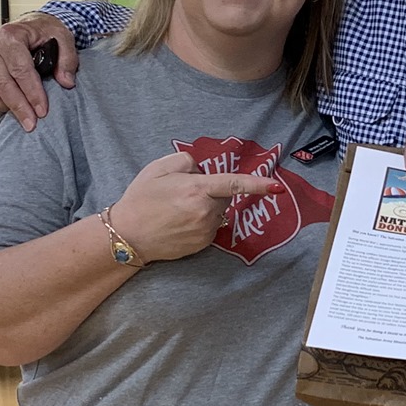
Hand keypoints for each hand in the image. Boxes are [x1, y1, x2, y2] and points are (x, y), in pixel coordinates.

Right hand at [0, 13, 76, 129]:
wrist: (31, 25)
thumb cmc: (43, 30)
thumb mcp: (62, 36)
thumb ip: (67, 59)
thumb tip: (66, 82)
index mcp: (11, 36)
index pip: (20, 70)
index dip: (32, 93)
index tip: (42, 110)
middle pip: (2, 83)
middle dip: (18, 106)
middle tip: (32, 123)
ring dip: (5, 107)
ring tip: (24, 117)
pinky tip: (12, 108)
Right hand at [107, 152, 276, 262]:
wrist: (127, 235)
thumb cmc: (141, 199)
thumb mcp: (158, 168)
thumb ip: (186, 161)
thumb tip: (203, 170)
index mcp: (196, 189)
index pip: (234, 184)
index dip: (258, 184)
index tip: (277, 187)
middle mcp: (205, 211)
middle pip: (223, 196)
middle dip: (211, 191)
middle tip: (182, 193)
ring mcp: (205, 230)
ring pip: (217, 212)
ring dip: (206, 208)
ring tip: (176, 210)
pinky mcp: (203, 244)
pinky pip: (211, 227)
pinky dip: (201, 222)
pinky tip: (179, 223)